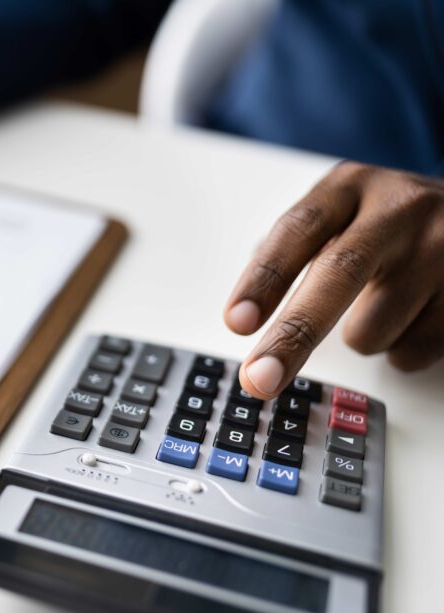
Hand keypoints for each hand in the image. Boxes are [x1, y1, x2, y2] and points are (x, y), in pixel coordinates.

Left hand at [224, 162, 443, 398]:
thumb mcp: (343, 211)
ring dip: (361, 336)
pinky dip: (399, 348)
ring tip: (385, 302)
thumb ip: (294, 250)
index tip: (237, 322)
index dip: (265, 279)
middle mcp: (399, 210)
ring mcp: (443, 249)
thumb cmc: (392, 223)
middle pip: (338, 275)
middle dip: (293, 335)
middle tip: (259, 378)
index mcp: (351, 187)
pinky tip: (416, 314)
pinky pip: (409, 351)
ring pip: (371, 329)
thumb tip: (244, 312)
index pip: (299, 231)